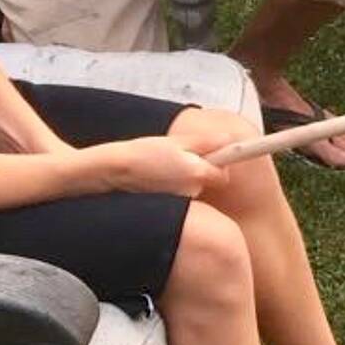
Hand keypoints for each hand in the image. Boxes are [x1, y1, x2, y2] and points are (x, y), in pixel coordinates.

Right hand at [99, 137, 226, 196]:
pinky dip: (175, 183)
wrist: (116, 170)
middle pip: (208, 179)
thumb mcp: (178, 141)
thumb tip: (228, 140)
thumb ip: (208, 142)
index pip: (224, 174)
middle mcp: (192, 191)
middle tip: (182, 154)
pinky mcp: (170, 205)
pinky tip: (159, 175)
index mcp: (198, 173)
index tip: (215, 154)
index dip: (220, 163)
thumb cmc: (145, 153)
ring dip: (186, 175)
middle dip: (201, 167)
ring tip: (166, 165)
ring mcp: (181, 200)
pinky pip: (180, 192)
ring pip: (193, 185)